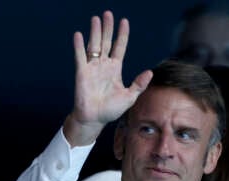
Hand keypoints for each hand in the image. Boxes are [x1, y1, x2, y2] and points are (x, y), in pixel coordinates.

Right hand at [64, 10, 152, 145]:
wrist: (95, 119)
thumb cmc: (111, 109)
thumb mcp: (129, 97)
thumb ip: (139, 84)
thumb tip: (150, 72)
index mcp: (115, 69)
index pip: (120, 47)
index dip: (122, 35)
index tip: (124, 21)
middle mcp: (103, 65)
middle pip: (106, 42)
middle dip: (108, 28)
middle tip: (108, 13)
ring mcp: (92, 68)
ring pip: (94, 46)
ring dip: (95, 32)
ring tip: (96, 19)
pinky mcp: (82, 73)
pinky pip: (80, 57)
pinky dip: (79, 46)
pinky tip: (79, 35)